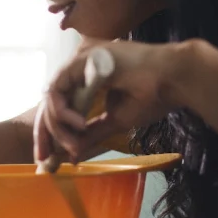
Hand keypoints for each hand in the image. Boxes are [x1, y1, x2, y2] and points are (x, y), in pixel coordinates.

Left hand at [35, 39, 188, 161]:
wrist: (173, 80)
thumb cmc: (152, 96)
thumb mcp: (114, 121)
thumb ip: (91, 134)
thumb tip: (72, 154)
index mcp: (87, 78)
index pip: (60, 104)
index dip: (51, 131)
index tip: (48, 157)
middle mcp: (79, 67)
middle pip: (51, 101)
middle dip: (45, 132)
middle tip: (44, 158)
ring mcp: (79, 60)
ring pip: (52, 97)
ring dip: (59, 126)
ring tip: (74, 143)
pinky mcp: (81, 59)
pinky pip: (58, 88)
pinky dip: (63, 111)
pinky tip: (78, 125)